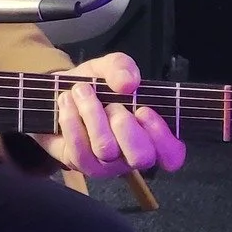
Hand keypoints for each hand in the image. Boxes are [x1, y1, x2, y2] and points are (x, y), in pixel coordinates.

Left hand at [38, 53, 187, 177]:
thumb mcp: (109, 68)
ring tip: (81, 91)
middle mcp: (131, 155)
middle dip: (125, 125)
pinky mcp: (80, 163)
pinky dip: (71, 119)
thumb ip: (121, 67)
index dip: (162, 136)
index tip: (144, 110)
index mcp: (150, 135)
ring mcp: (105, 164)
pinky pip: (79, 148)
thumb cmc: (94, 86)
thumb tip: (129, 83)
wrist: (58, 93)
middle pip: (141, 157)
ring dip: (92, 114)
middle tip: (112, 105)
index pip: (173, 154)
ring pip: (106, 149)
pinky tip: (67, 102)